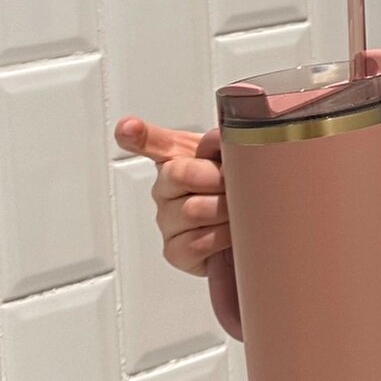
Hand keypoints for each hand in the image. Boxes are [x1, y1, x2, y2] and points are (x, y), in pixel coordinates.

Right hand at [113, 115, 241, 341]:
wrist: (250, 226)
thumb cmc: (235, 190)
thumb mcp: (232, 159)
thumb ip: (222, 141)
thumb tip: (219, 138)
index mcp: (175, 160)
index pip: (151, 142)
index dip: (138, 134)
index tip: (129, 128)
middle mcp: (165, 189)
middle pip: (180, 174)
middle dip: (216, 178)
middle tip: (234, 184)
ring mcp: (168, 221)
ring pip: (192, 210)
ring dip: (224, 210)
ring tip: (238, 211)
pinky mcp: (176, 252)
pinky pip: (196, 243)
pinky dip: (220, 238)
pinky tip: (229, 235)